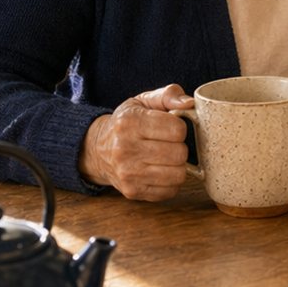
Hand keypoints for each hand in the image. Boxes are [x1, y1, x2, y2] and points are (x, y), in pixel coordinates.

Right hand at [80, 84, 195, 200]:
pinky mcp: (133, 191)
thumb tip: (189, 103)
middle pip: (179, 153)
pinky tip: (160, 171)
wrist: (98, 149)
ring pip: (178, 175)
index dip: (180, 127)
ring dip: (178, 166)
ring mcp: (128, 173)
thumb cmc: (127, 122)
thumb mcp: (143, 101)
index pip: (177, 129)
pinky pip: (170, 191)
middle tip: (169, 144)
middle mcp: (125, 149)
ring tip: (166, 157)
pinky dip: (170, 181)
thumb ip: (168, 95)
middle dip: (180, 147)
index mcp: (129, 123)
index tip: (171, 127)